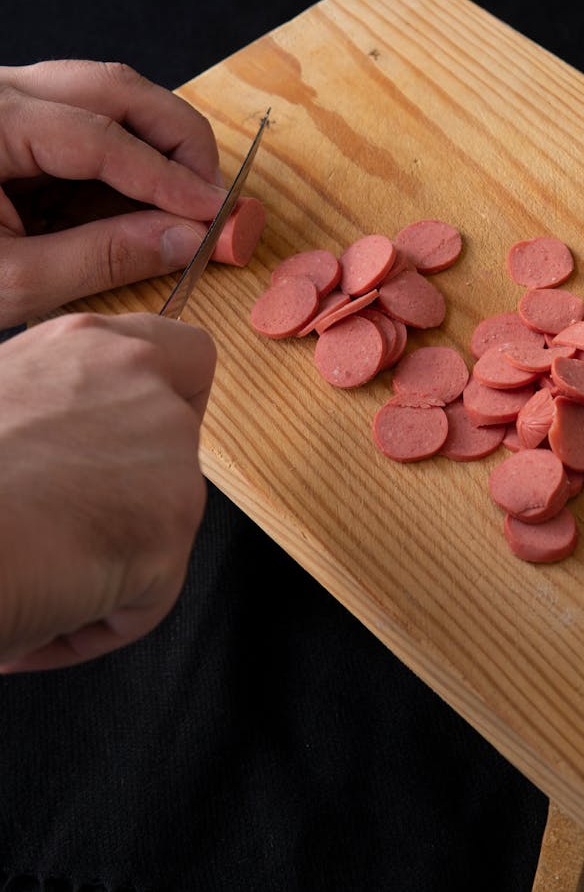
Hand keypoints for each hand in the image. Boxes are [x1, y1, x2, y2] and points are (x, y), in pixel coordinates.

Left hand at [0, 60, 227, 325]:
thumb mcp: (9, 282)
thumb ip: (102, 258)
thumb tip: (185, 239)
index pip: (99, 137)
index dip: (167, 178)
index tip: (215, 213)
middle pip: (113, 87)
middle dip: (175, 139)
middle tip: (212, 196)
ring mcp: (0, 96)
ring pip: (102, 91)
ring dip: (153, 141)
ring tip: (183, 199)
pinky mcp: (7, 115)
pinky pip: (81, 115)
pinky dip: (120, 153)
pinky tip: (135, 199)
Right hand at [0, 312, 215, 671]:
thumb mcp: (2, 400)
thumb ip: (55, 406)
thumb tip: (63, 450)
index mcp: (88, 344)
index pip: (184, 356)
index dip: (169, 405)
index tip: (128, 449)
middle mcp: (139, 384)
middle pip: (178, 451)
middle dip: (129, 500)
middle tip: (58, 533)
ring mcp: (167, 452)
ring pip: (159, 527)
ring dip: (103, 564)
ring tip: (25, 577)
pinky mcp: (170, 526)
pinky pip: (147, 597)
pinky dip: (95, 622)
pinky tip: (34, 615)